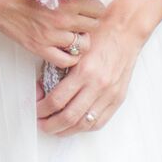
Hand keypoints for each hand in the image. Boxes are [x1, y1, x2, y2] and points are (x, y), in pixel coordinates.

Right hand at [0, 0, 103, 69]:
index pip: (98, 9)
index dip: (93, 7)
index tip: (86, 6)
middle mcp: (63, 19)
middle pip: (93, 26)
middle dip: (88, 22)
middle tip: (78, 19)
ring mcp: (51, 36)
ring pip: (83, 45)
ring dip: (79, 38)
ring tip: (70, 32)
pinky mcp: (38, 47)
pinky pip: (65, 61)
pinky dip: (69, 56)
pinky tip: (63, 47)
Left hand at [36, 14, 144, 134]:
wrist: (125, 31)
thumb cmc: (98, 33)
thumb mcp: (74, 47)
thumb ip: (59, 66)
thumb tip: (43, 86)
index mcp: (83, 71)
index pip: (57, 100)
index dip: (42, 108)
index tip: (35, 107)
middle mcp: (97, 85)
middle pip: (69, 116)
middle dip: (50, 124)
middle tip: (40, 122)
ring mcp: (109, 94)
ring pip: (84, 124)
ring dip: (66, 130)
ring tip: (55, 128)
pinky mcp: (118, 98)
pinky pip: (100, 121)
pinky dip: (84, 127)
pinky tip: (74, 126)